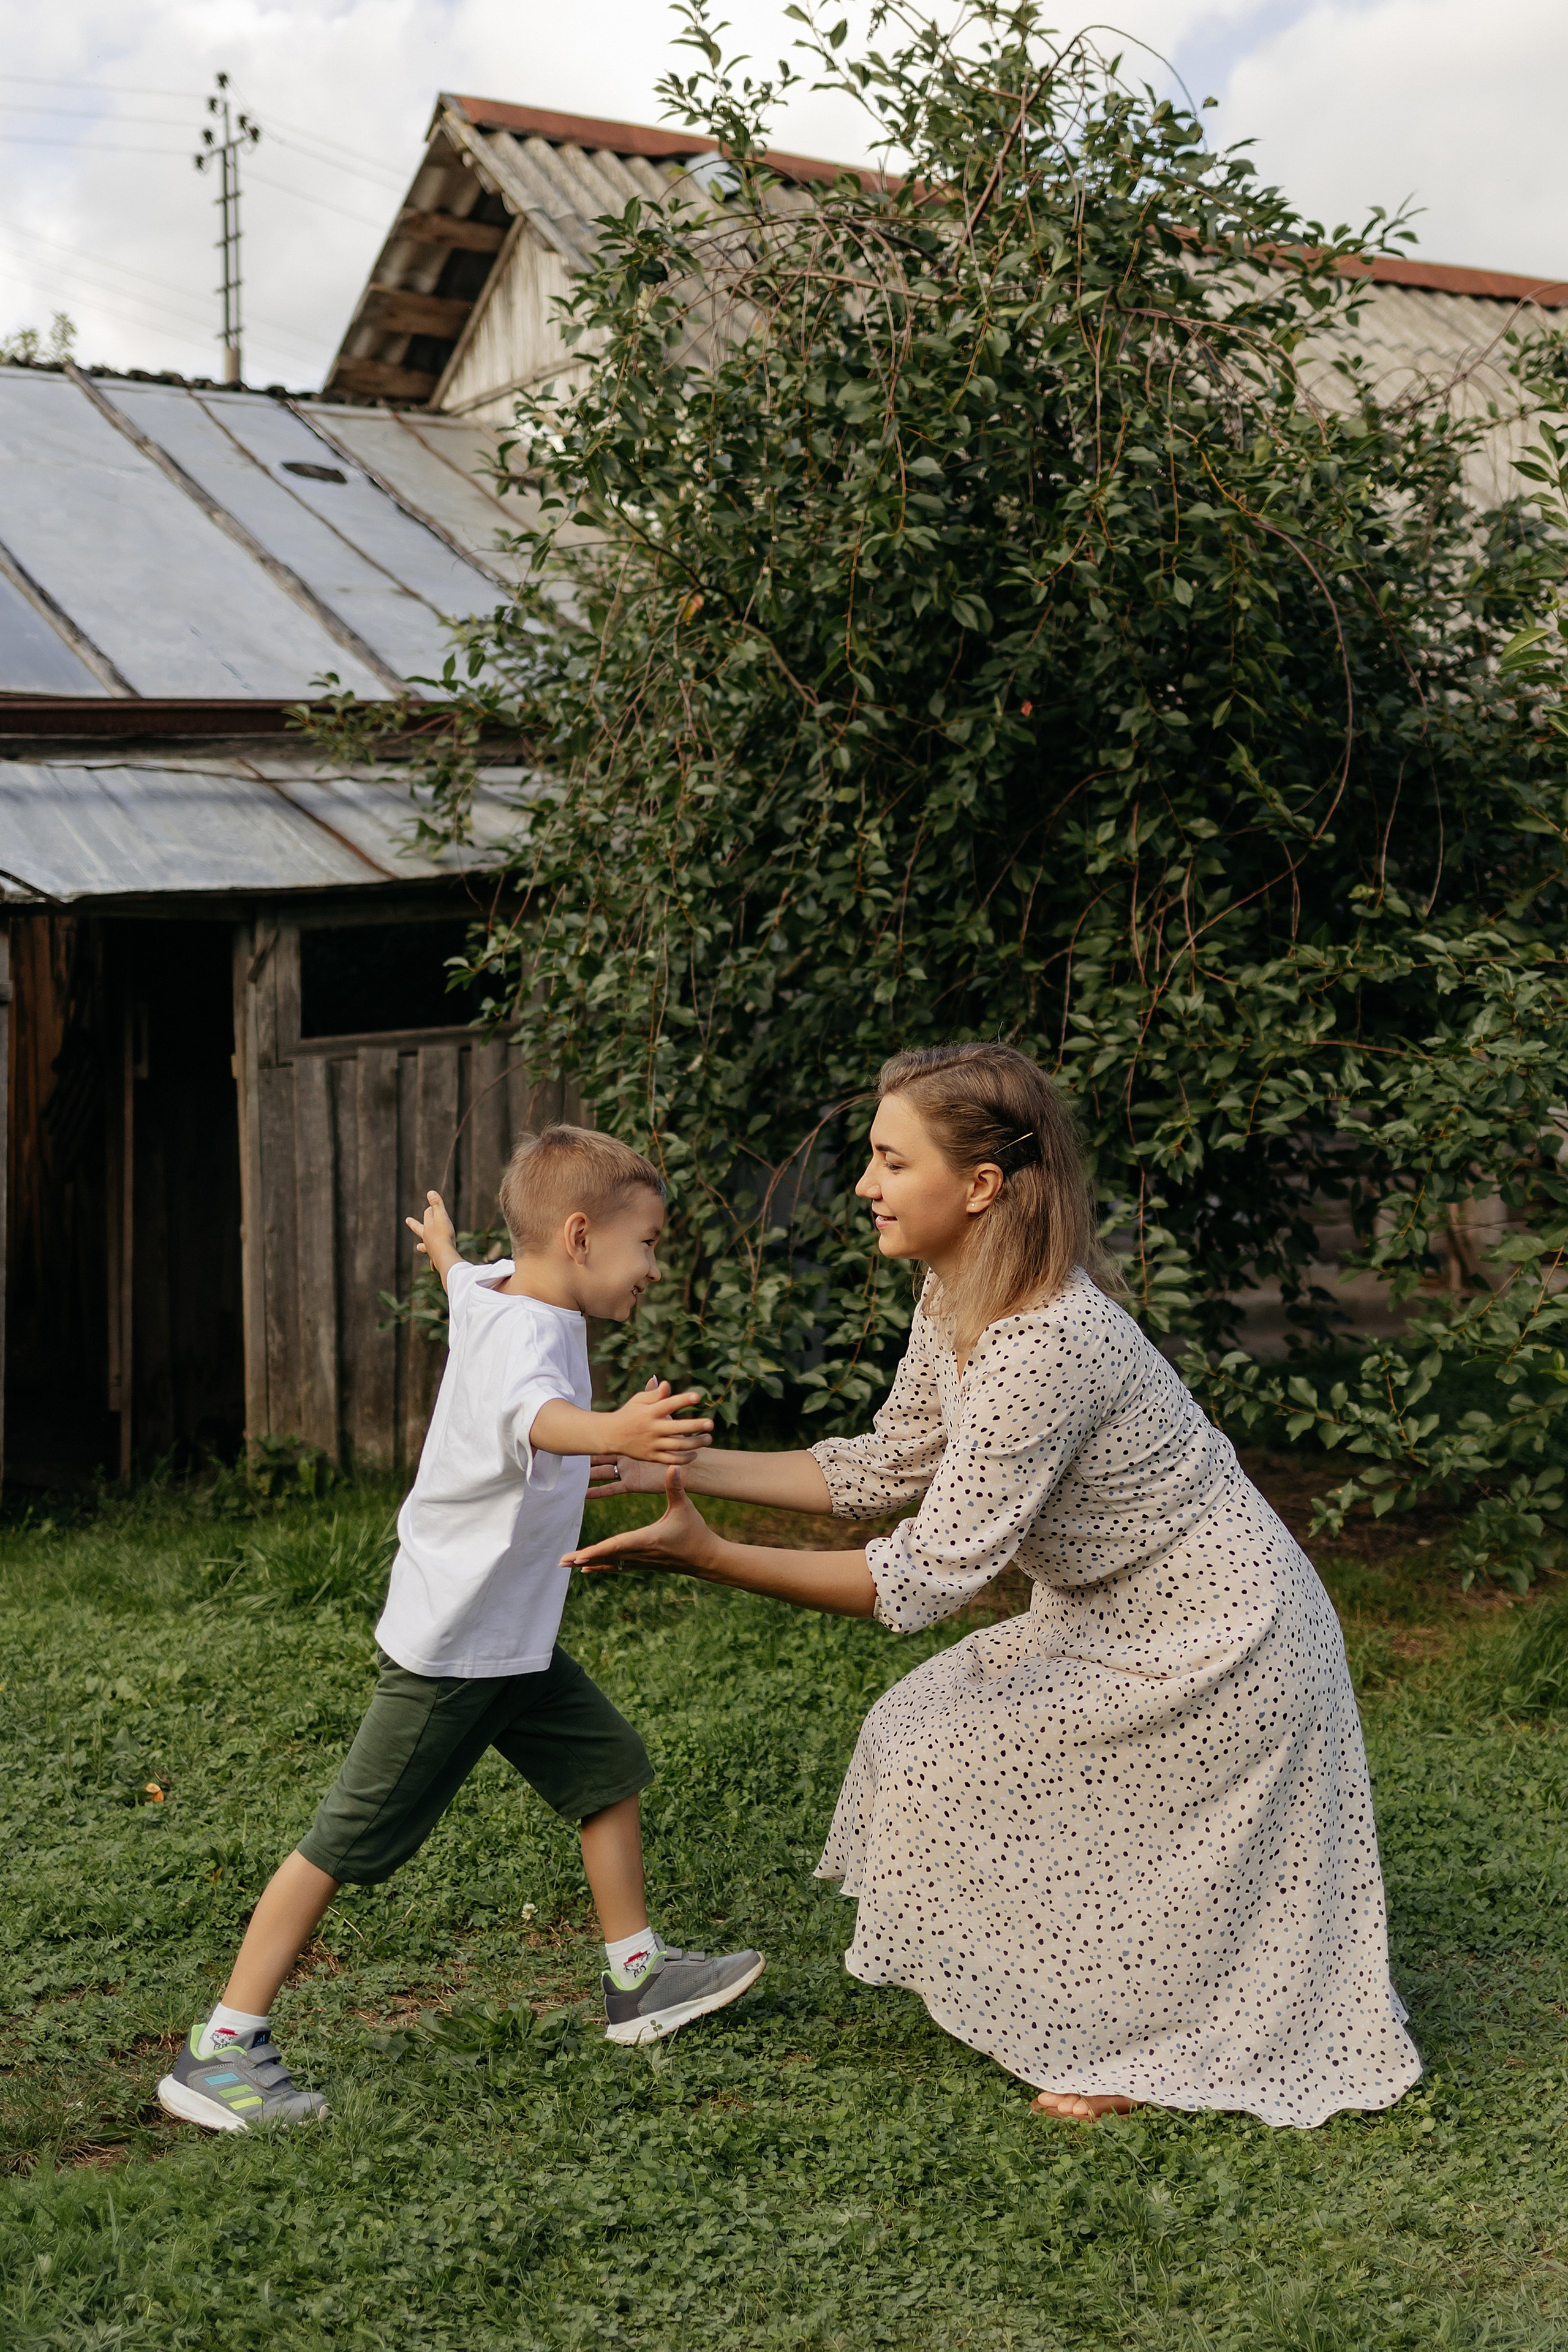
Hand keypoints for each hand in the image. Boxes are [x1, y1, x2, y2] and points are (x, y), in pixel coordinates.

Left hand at [406, 1189, 457, 1268]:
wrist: (445, 1256)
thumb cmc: (443, 1235)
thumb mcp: (441, 1217)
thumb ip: (437, 1205)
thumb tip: (430, 1192)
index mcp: (427, 1228)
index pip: (427, 1216)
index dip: (430, 1210)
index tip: (430, 1207)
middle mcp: (427, 1239)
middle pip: (419, 1230)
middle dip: (414, 1224)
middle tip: (408, 1220)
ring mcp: (431, 1250)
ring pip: (425, 1247)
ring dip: (422, 1246)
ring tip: (419, 1246)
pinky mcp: (437, 1260)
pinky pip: (434, 1262)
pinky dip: (434, 1263)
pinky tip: (433, 1267)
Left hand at [564, 1469, 718, 1574]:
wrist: (706, 1558)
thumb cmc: (695, 1531)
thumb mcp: (685, 1507)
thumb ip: (675, 1486)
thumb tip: (674, 1466)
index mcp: (647, 1539)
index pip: (617, 1545)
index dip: (597, 1550)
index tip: (579, 1555)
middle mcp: (640, 1553)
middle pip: (607, 1557)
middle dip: (583, 1558)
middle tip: (561, 1562)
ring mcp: (641, 1561)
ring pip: (610, 1563)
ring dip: (588, 1563)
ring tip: (567, 1565)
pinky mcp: (643, 1563)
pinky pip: (617, 1566)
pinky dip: (601, 1565)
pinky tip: (587, 1568)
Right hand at [603, 1376, 713, 1466]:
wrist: (610, 1435)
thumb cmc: (629, 1413)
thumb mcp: (638, 1400)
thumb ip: (654, 1394)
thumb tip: (667, 1384)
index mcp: (648, 1412)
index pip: (668, 1404)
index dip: (683, 1400)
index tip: (698, 1397)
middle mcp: (651, 1428)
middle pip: (676, 1428)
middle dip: (695, 1426)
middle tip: (711, 1423)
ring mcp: (651, 1444)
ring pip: (677, 1446)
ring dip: (695, 1443)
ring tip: (708, 1438)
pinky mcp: (651, 1456)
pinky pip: (670, 1460)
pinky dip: (684, 1459)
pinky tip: (695, 1454)